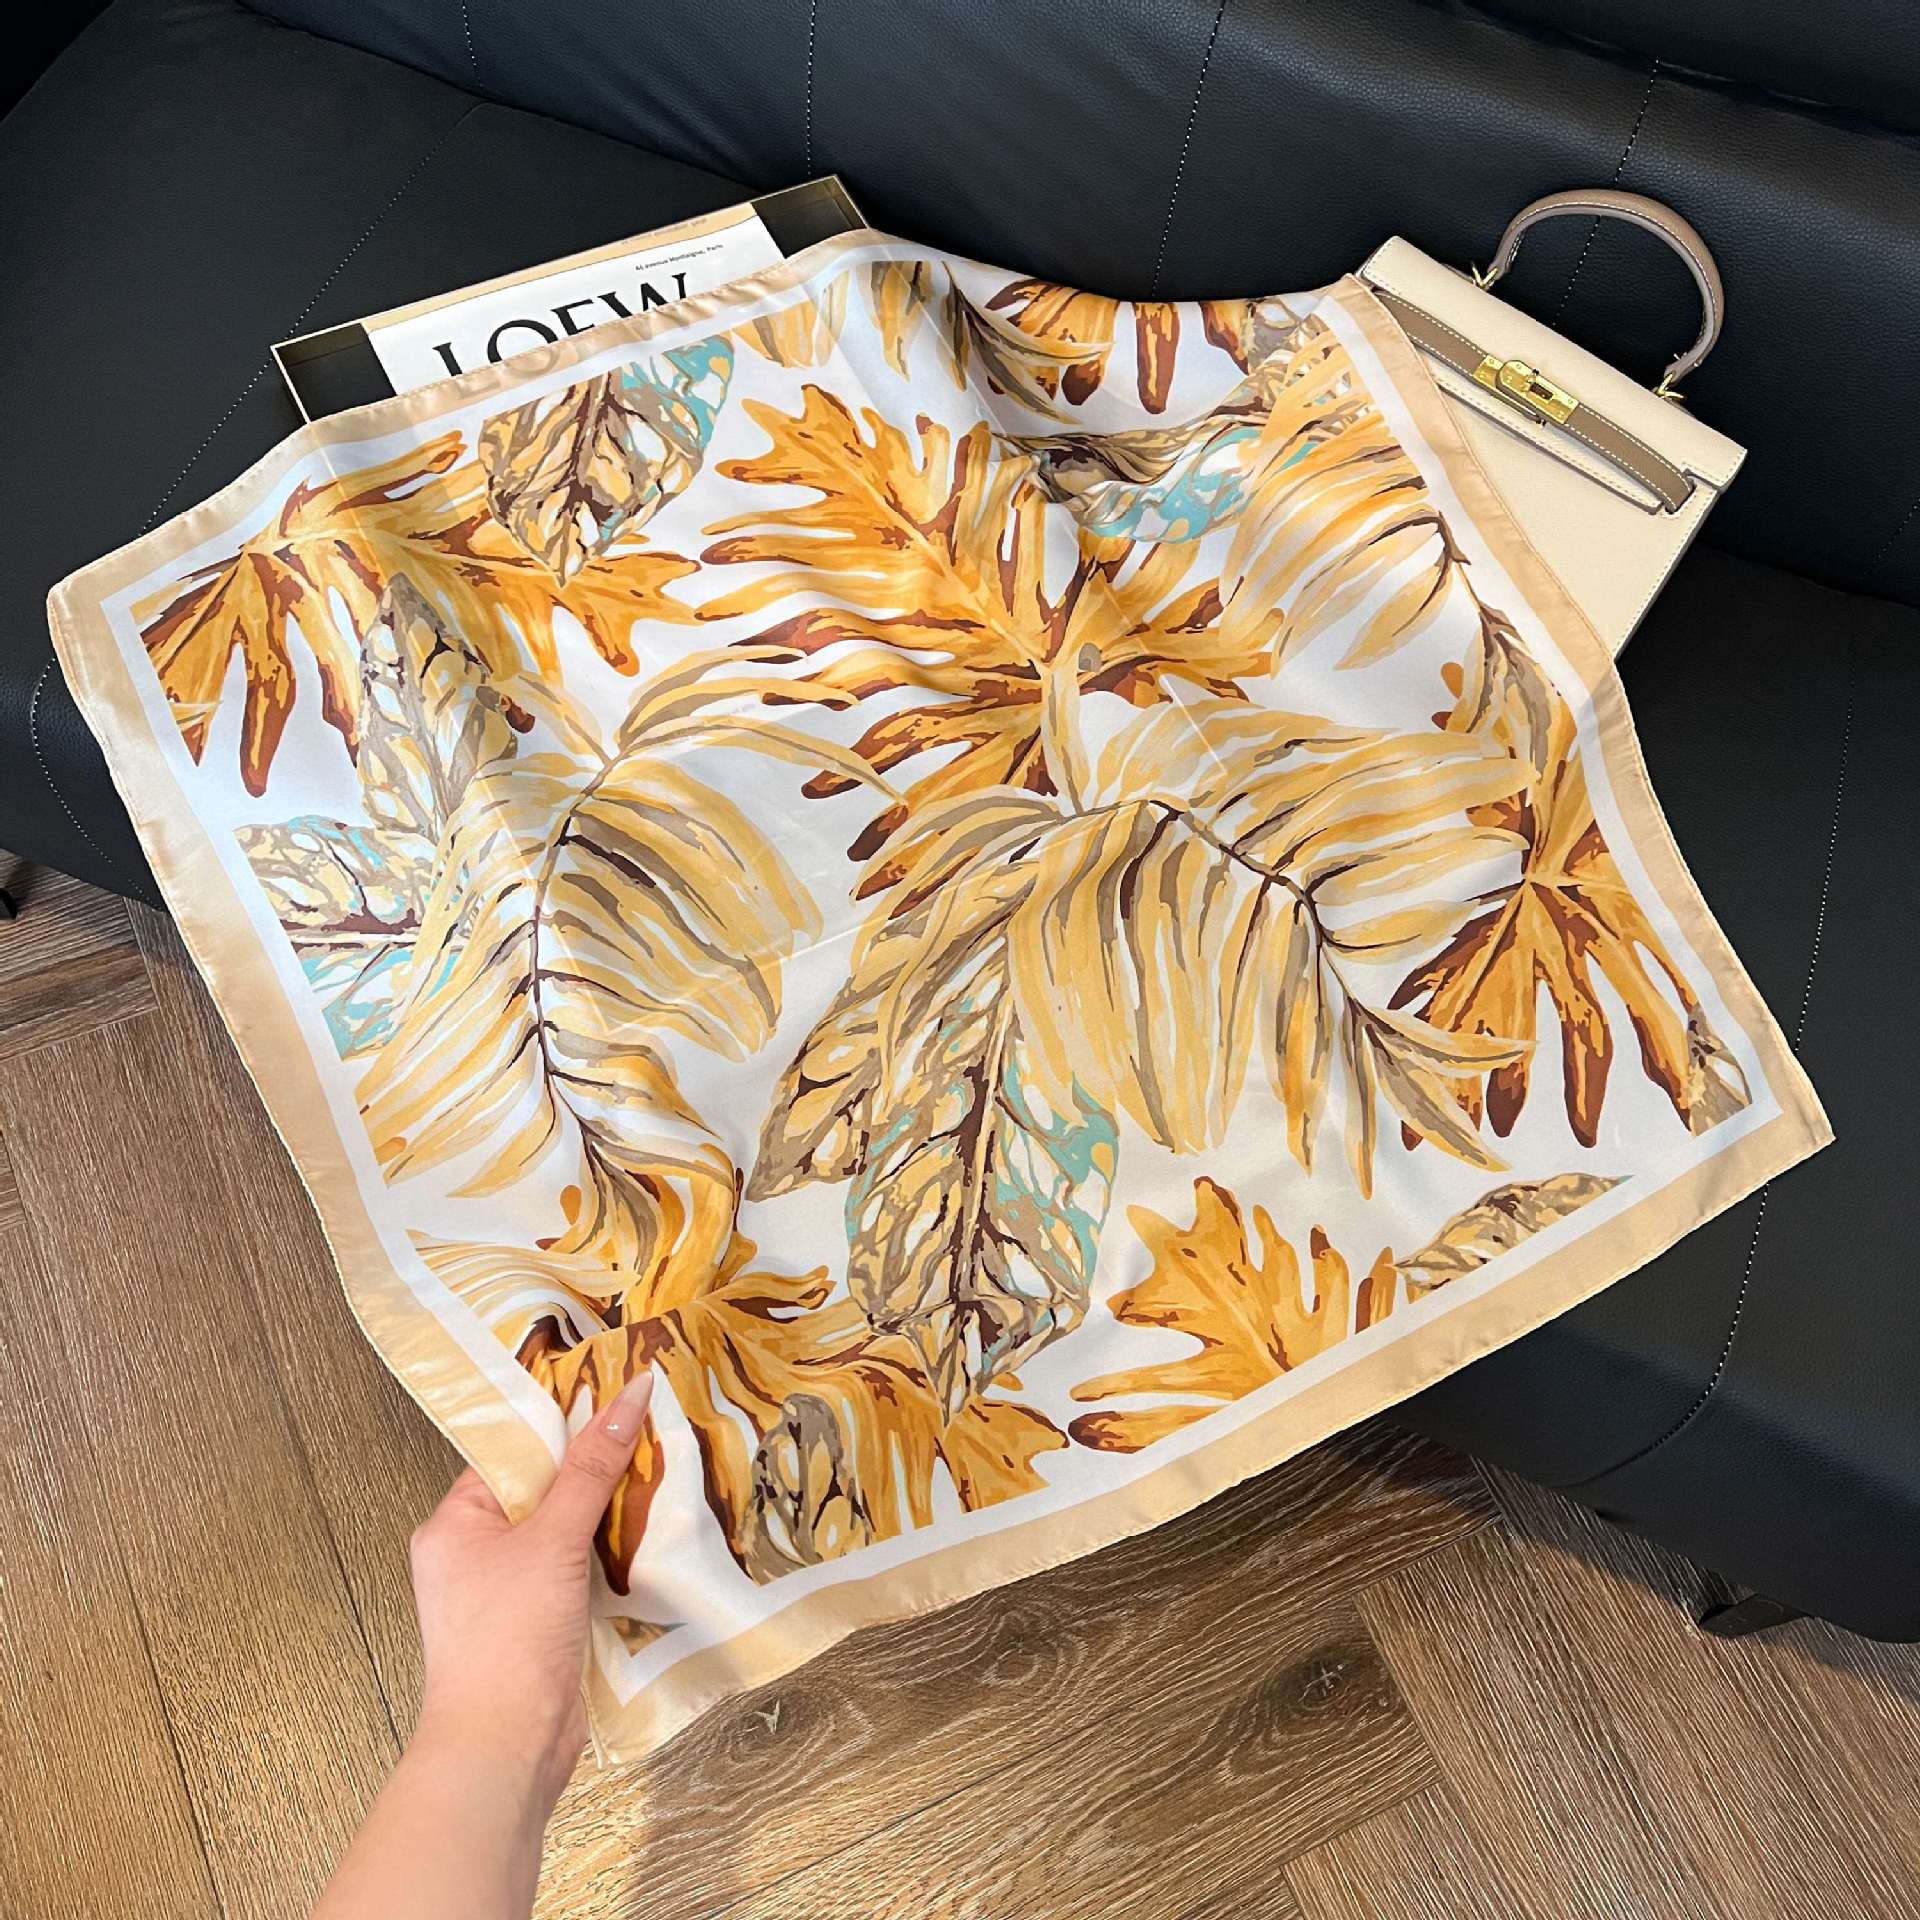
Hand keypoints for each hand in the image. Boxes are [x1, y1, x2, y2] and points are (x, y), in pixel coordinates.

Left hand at [406, 1372, 653, 1805]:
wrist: (505, 1747)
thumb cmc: (509, 1638)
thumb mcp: (553, 1540)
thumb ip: (592, 1468)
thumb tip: (630, 1394)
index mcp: (453, 1524)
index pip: (511, 1454)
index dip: (563, 1425)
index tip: (617, 1397)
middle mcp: (472, 1553)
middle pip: (541, 1491)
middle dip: (593, 1470)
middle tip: (650, 1432)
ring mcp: (505, 1593)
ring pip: (563, 1533)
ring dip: (606, 1515)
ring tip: (660, 1476)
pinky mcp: (537, 1625)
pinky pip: (575, 1571)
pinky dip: (607, 1557)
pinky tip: (647, 1538)